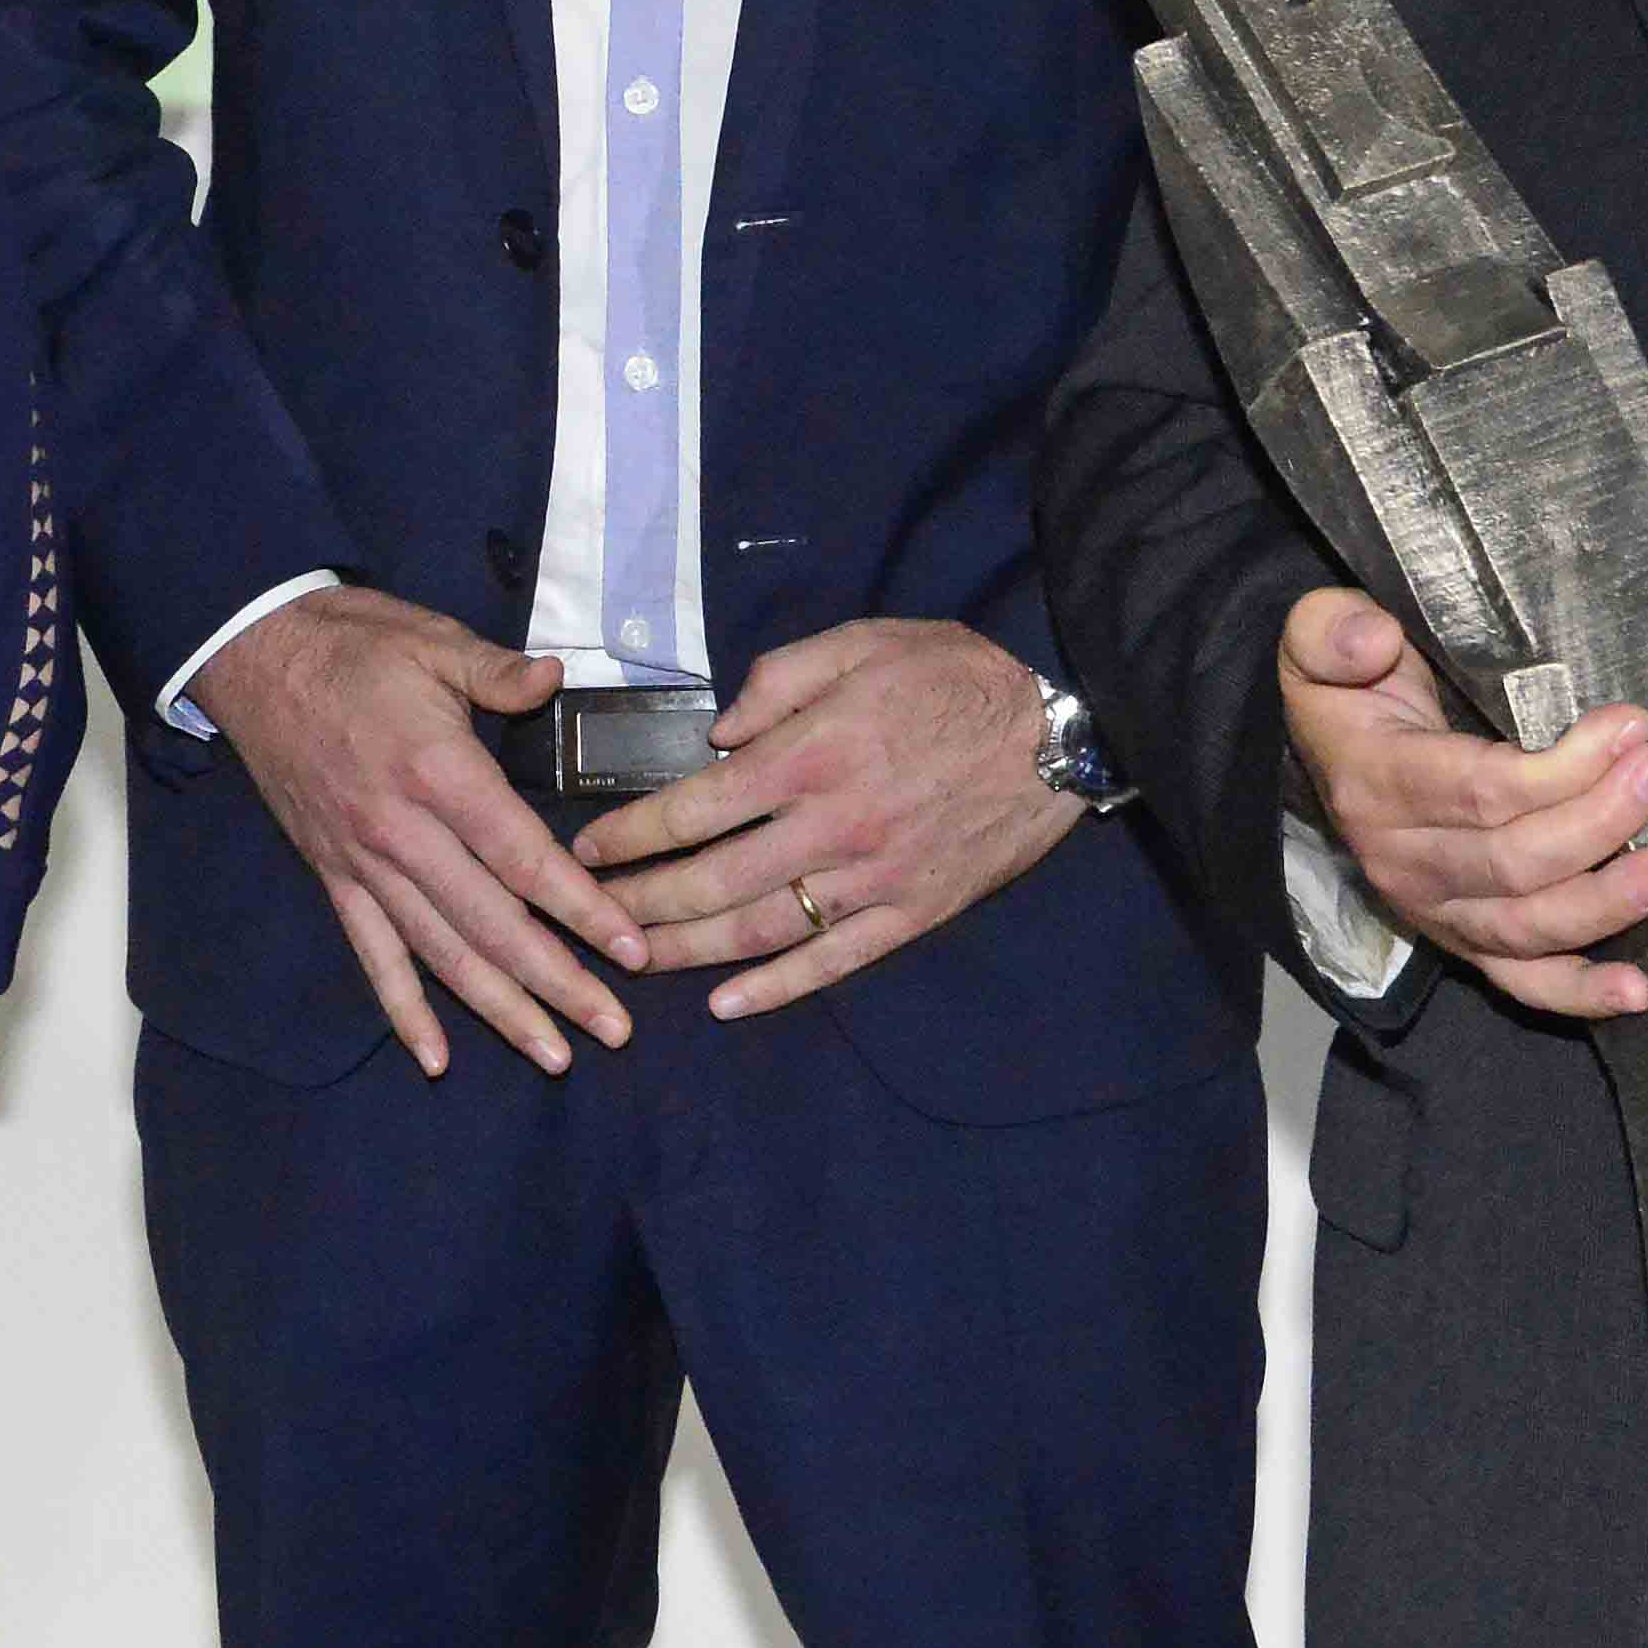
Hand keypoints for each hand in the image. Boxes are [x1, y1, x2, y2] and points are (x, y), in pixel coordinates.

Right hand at [188, 586, 636, 1079]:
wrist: (254, 657)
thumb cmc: (352, 645)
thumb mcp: (434, 642)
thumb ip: (500, 673)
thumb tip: (558, 678)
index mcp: (437, 772)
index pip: (524, 860)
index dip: (583, 911)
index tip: (632, 952)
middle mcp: (401, 833)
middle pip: (492, 925)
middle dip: (558, 983)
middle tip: (615, 1030)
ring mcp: (364, 864)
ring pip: (441, 953)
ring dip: (500, 1010)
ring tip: (554, 1055)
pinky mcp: (334, 878)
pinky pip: (373, 955)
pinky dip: (404, 1010)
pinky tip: (437, 1058)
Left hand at [578, 620, 1074, 1017]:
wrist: (1061, 733)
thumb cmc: (954, 676)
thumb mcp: (861, 643)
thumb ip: (778, 681)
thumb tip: (717, 737)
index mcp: (810, 754)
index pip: (693, 809)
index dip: (631, 837)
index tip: (588, 851)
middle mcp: (832, 826)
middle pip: (711, 882)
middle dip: (638, 904)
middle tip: (587, 918)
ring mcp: (873, 878)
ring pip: (761, 930)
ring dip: (688, 951)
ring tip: (634, 961)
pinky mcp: (913, 912)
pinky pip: (833, 962)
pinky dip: (776, 988)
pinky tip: (725, 1004)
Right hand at [1273, 587, 1647, 1015]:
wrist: (1330, 748)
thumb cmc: (1351, 686)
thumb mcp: (1319, 638)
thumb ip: (1331, 631)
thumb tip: (1370, 636)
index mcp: (1376, 785)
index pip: (1478, 792)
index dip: (1562, 770)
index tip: (1631, 725)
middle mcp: (1402, 862)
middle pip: (1513, 863)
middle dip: (1599, 822)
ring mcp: (1435, 911)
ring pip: (1526, 927)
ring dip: (1606, 904)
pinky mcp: (1464, 939)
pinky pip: (1519, 980)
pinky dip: (1577, 993)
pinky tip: (1637, 992)